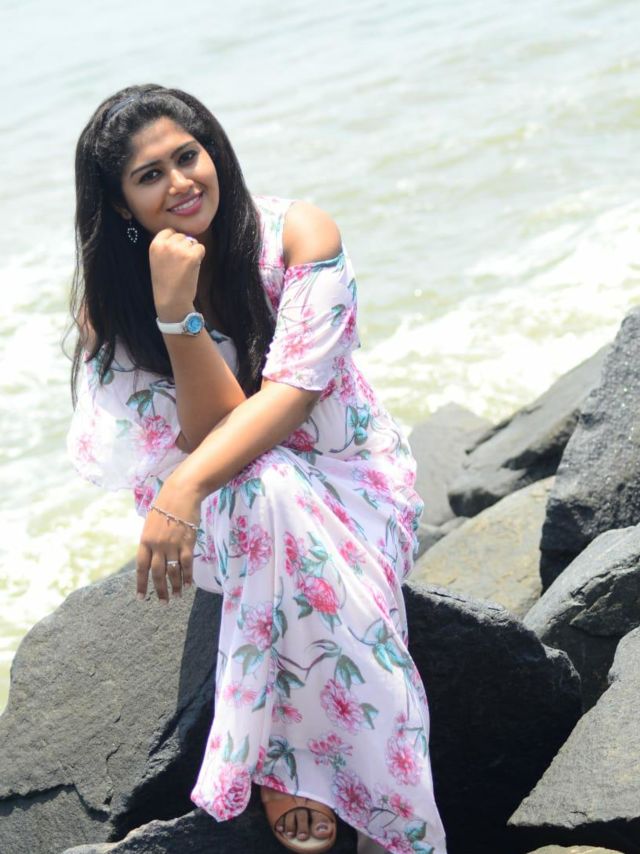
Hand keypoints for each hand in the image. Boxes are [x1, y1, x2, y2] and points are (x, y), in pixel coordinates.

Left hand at [136, 477, 202, 602]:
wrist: (181, 493)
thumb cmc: (165, 505)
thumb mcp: (151, 523)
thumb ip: (150, 541)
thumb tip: (151, 557)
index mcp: (145, 540)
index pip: (141, 567)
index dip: (141, 584)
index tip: (141, 597)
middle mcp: (157, 545)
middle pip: (157, 573)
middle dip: (160, 590)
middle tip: (162, 602)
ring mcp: (172, 545)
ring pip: (173, 571)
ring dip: (175, 586)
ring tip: (177, 596)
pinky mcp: (187, 543)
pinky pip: (187, 564)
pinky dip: (188, 576)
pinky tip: (189, 584)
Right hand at [149, 228, 205, 319]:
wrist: (171, 300)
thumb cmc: (166, 282)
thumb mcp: (157, 260)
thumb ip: (166, 246)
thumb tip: (184, 236)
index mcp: (155, 245)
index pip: (169, 231)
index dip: (174, 242)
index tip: (174, 256)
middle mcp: (166, 245)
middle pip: (182, 236)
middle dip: (184, 247)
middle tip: (180, 265)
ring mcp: (179, 250)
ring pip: (192, 242)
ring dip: (192, 252)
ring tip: (185, 268)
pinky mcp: (192, 256)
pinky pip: (201, 248)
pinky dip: (199, 257)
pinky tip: (192, 268)